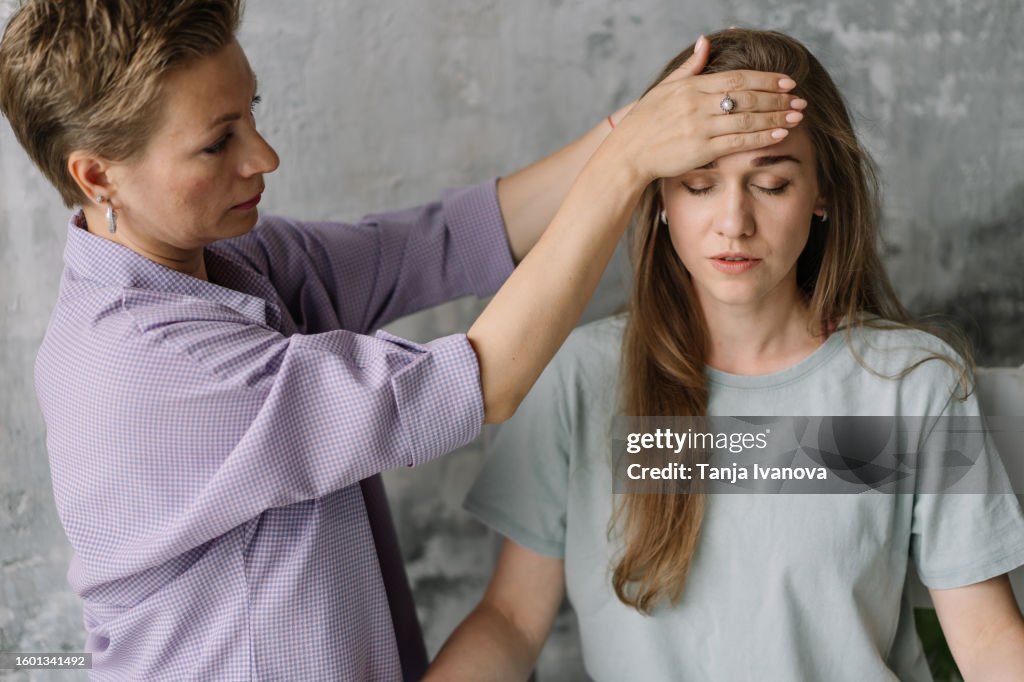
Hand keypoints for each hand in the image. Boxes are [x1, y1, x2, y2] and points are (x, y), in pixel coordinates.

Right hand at [609, 35, 804, 184]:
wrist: (628, 154)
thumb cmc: (645, 121)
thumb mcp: (664, 88)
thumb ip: (690, 67)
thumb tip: (706, 41)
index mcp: (691, 87)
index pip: (737, 78)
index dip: (766, 79)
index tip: (788, 82)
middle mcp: (697, 105)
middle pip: (747, 97)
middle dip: (777, 98)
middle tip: (800, 100)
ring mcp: (700, 128)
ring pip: (747, 119)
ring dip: (776, 116)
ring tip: (798, 116)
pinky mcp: (701, 150)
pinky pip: (738, 141)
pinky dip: (762, 137)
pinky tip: (780, 134)